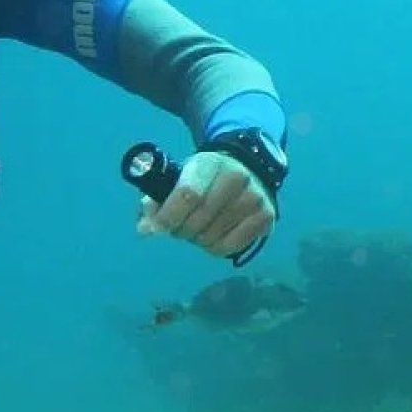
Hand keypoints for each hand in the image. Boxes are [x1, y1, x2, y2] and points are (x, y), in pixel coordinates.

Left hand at [137, 149, 276, 259]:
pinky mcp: (265, 218)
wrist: (247, 168)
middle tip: (179, 225)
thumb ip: (156, 201)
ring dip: (197, 238)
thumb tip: (146, 229)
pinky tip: (215, 233)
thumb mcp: (179, 177)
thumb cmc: (205, 177)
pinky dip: (215, 247)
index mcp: (210, 163)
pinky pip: (229, 247)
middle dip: (180, 229)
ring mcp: (254, 199)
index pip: (187, 195)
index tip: (156, 227)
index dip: (167, 216)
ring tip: (199, 226)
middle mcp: (237, 178)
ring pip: (211, 238)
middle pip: (198, 220)